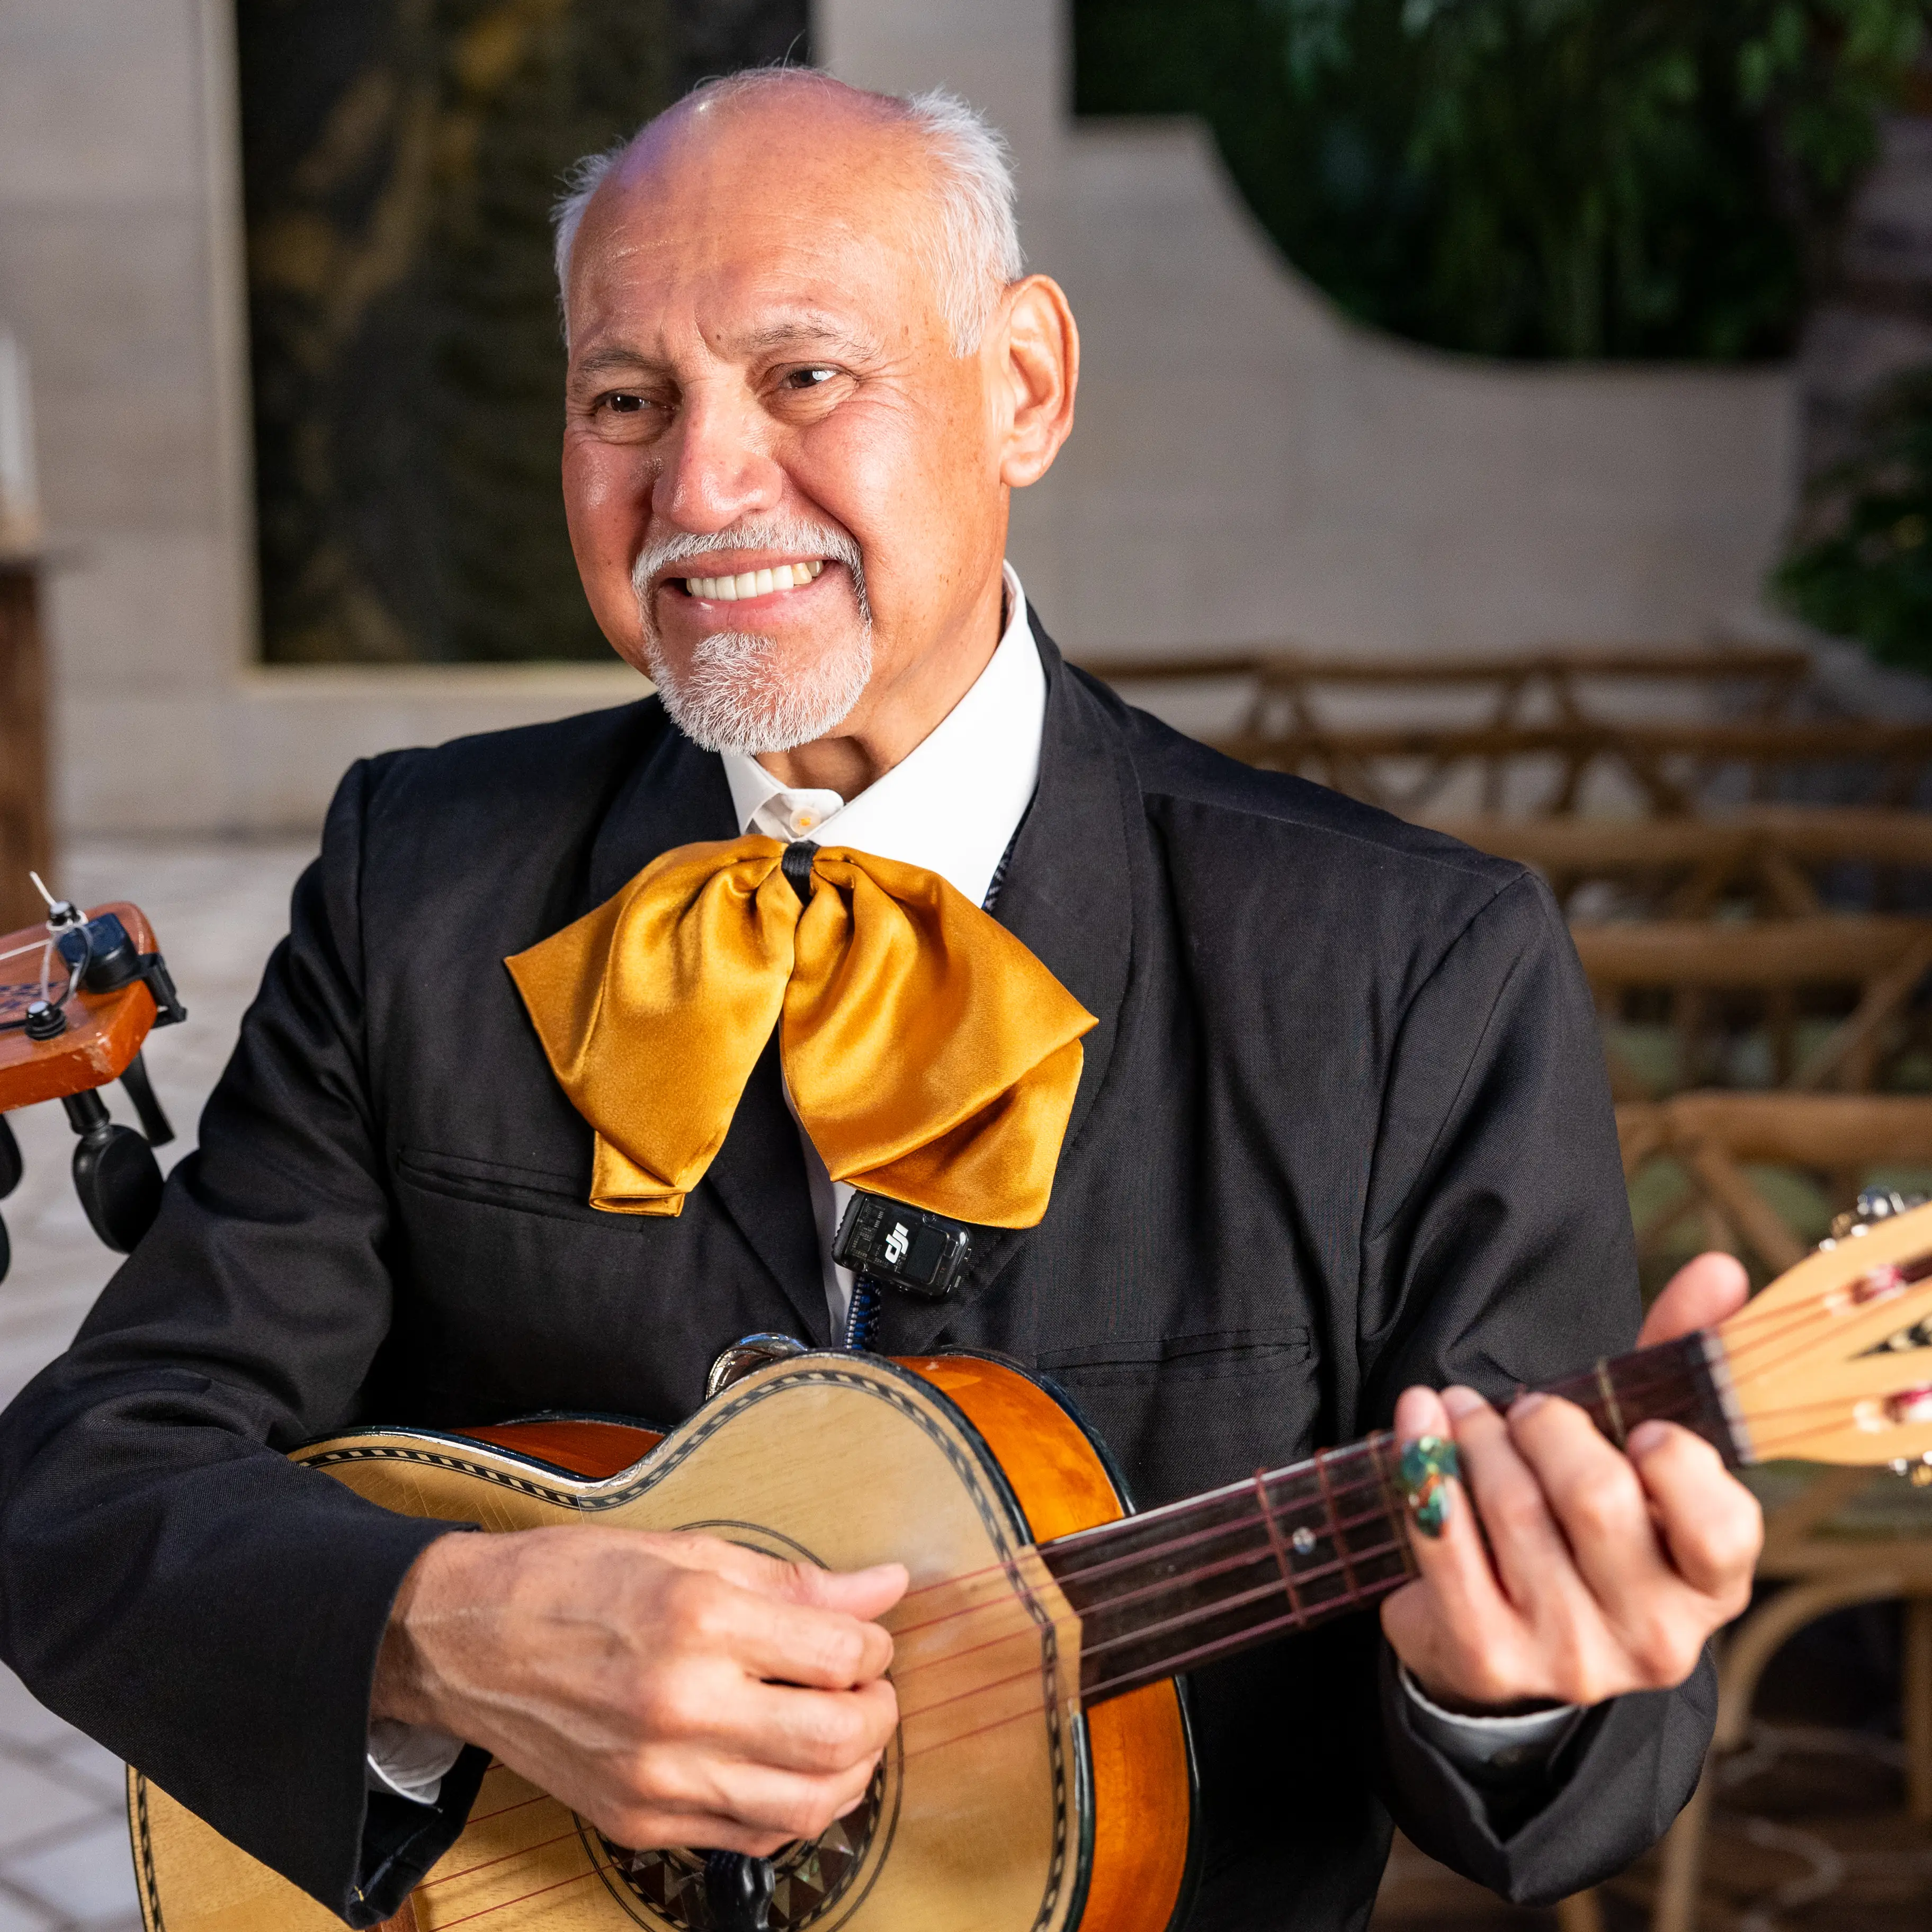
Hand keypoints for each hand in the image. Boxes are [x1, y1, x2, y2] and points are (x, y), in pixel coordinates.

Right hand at [372, 1526, 906, 1854]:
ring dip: (849, 1774)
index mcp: (697, 1619)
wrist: (466, 1642)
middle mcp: (680, 1705)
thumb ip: (793, 1581)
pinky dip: (791, 1810)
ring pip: (804, 1807)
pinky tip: (789, 1770)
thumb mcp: (686, 1550)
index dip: (873, 1644)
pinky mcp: (637, 1823)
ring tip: (842, 1733)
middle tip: (870, 1688)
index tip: (866, 1636)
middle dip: (877, 1714)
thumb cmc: (571, 1581)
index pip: (838, 1653)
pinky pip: (748, 1838)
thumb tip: (881, 1588)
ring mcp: (657, 1776)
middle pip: (834, 1740)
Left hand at [1380, 1252, 1763, 1713]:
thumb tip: (1721, 1272)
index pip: (1721, 1529)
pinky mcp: (1487, 1655)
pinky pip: (1444, 1541)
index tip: (1645, 1428)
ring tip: (1461, 1408)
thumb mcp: (1638, 1451)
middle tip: (1523, 1404)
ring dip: (1476, 1437)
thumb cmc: (1585, 1525)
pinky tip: (1416, 1426)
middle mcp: (1654, 1636)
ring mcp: (1570, 1654)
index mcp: (1710, 1583)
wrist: (1508, 1638)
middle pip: (1598, 1499)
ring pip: (1513, 1510)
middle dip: (1548, 1428)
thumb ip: (1678, 1361)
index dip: (1681, 1470)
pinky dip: (1424, 1465)